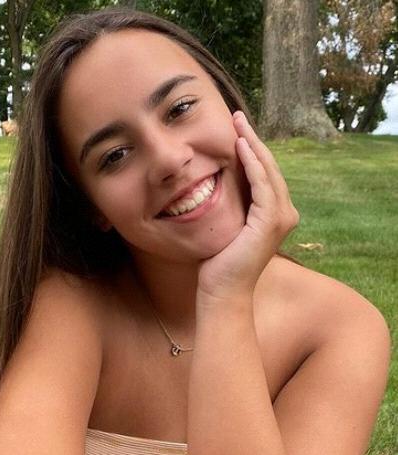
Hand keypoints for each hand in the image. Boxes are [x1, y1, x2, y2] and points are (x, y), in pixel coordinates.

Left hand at [197, 111, 299, 307]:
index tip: (236, 128)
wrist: (222, 290)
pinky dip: (252, 164)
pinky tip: (240, 145)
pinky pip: (262, 184)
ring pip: (268, 171)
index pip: (264, 173)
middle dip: (252, 140)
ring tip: (238, 123)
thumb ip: (233, 203)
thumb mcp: (227, 224)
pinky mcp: (270, 222)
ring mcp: (281, 218)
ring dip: (253, 144)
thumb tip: (217, 180)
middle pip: (269, 167)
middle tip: (237, 117)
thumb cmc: (220, 261)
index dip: (251, 148)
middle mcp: (285, 213)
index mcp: (274, 213)